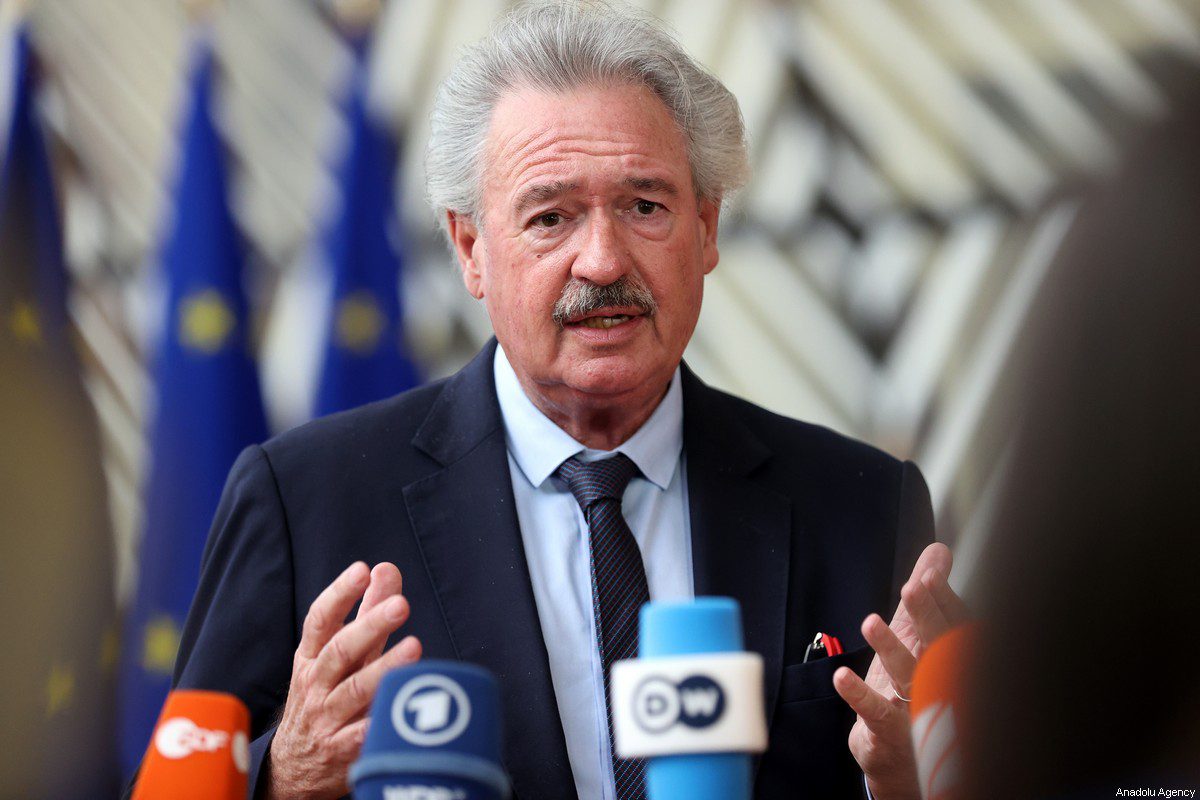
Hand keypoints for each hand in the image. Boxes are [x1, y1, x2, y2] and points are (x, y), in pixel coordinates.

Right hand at [266, 561, 421, 799]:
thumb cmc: (324, 697)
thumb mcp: (336, 655)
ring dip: (384, 669)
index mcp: (311, 657)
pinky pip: (362, 736)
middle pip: (341, 651)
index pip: (320, 620)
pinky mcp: (342, 752)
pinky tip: (401, 706)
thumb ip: (365, 613)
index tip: (362, 570)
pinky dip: (379, 722)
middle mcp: (315, 685)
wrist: (293, 768)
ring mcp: (327, 719)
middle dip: (371, 626)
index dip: (340, 594)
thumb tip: (385, 569)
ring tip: (414, 647)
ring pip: (354, 691)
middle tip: (401, 605)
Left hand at [833, 543, 968, 799]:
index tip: (931, 576)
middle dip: (926, 617)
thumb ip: (929, 596)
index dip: (945, 602)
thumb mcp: (923, 640)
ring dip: (890, 649)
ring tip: (871, 622)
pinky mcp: (893, 734)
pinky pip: (876, 713)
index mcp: (956, 662)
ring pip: (909, 679)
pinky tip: (841, 676)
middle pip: (939, 649)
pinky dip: (858, 695)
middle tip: (912, 588)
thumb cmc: (919, 691)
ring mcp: (922, 713)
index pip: (958, 628)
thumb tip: (937, 552)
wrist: (912, 763)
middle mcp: (945, 687)